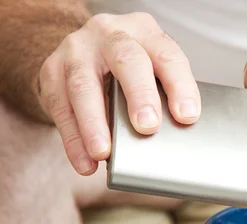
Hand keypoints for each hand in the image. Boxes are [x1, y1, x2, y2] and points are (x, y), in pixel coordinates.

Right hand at [38, 12, 200, 174]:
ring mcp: (77, 50)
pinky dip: (73, 139)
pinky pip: (61, 107)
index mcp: (145, 32)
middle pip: (126, 61)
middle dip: (139, 95)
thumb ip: (165, 93)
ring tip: (104, 152)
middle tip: (147, 127)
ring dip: (95, 123)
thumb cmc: (131, 66)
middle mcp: (110, 34)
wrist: (85, 52)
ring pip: (84, 85)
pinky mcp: (52, 71)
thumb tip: (179, 132)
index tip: (187, 116)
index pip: (167, 55)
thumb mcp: (152, 67)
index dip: (180, 86)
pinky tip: (86, 161)